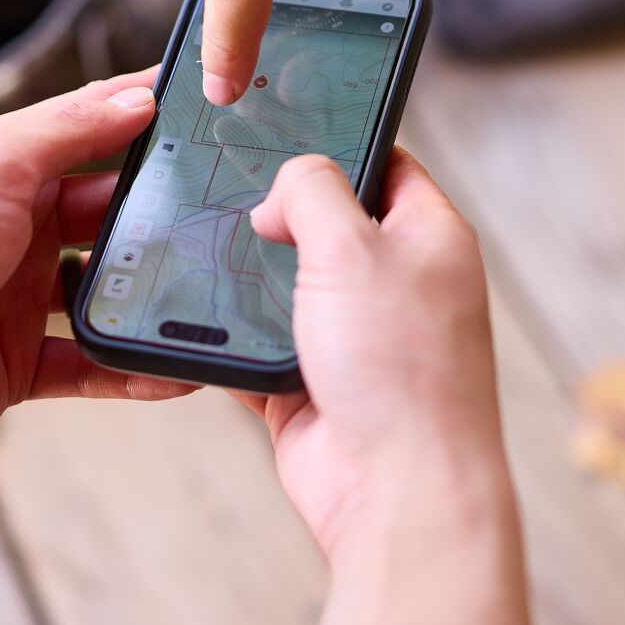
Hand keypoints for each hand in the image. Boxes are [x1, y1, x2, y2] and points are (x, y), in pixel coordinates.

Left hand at [0, 73, 193, 458]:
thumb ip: (68, 130)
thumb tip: (136, 98)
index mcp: (3, 169)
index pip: (88, 132)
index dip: (142, 119)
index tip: (205, 110)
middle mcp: (14, 229)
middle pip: (107, 215)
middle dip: (160, 214)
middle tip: (228, 211)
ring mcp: (18, 297)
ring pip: (106, 291)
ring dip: (152, 294)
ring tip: (212, 292)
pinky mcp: (19, 361)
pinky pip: (91, 364)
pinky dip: (132, 369)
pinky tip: (177, 371)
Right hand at [237, 150, 508, 555]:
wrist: (395, 492)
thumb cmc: (402, 373)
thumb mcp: (352, 247)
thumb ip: (313, 193)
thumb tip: (280, 194)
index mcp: (429, 239)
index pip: (385, 164)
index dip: (338, 144)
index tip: (282, 131)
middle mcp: (397, 285)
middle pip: (325, 225)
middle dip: (276, 215)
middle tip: (227, 193)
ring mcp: (355, 338)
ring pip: (285, 286)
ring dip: (246, 278)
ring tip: (200, 250)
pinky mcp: (312, 385)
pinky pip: (257, 347)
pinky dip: (227, 339)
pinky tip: (195, 319)